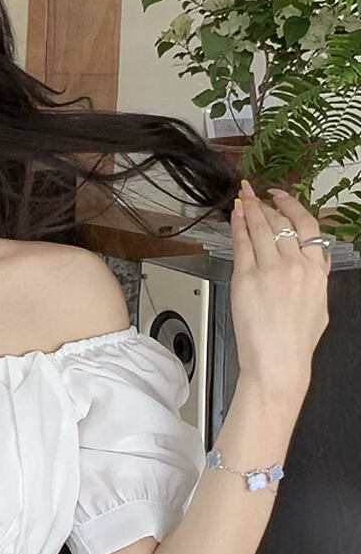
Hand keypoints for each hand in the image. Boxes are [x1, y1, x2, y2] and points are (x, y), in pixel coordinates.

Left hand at [229, 180, 330, 398]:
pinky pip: (241, 245)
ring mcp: (270, 271)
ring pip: (260, 229)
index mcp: (315, 271)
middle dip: (265, 205)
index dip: (292, 206)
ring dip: (249, 210)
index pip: (306, 226)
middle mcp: (294, 266)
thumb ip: (318, 279)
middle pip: (280, 223)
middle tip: (254, 193)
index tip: (281, 197)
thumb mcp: (320, 306)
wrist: (278, 361)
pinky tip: (233, 217)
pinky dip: (237, 227)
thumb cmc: (295, 341)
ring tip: (242, 198)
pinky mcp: (246, 279)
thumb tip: (316, 262)